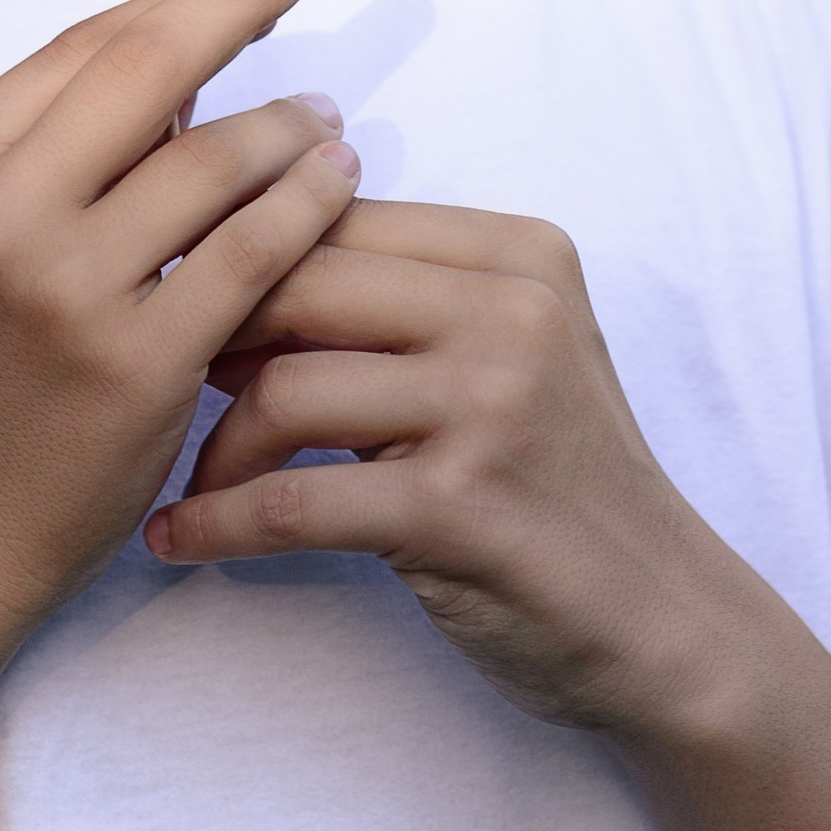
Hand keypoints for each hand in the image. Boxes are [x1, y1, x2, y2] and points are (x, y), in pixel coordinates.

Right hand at [0, 0, 362, 704]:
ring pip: (211, 160)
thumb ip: (49, 151)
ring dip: (287, 123)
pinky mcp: (136, 366)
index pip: (82, 46)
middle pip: (144, 70)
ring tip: (326, 119)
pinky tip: (337, 182)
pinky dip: (306, 203)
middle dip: (237, 3)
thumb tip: (180, 57)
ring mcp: (65, 291)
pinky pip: (251, 254)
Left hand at [149, 200, 764, 736]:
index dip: (239, 250)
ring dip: (215, 444)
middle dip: (211, 330)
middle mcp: (510, 312)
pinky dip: (220, 523)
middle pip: (298, 281)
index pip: (333, 210)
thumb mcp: (504, 349)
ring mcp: (490, 408)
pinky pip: (295, 502)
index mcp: (517, 252)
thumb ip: (401, 290)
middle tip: (163, 376)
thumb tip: (233, 246)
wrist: (667, 620)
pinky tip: (180, 537)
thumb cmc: (556, 477)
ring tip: (196, 477)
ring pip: (285, 389)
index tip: (179, 291)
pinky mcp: (461, 510)